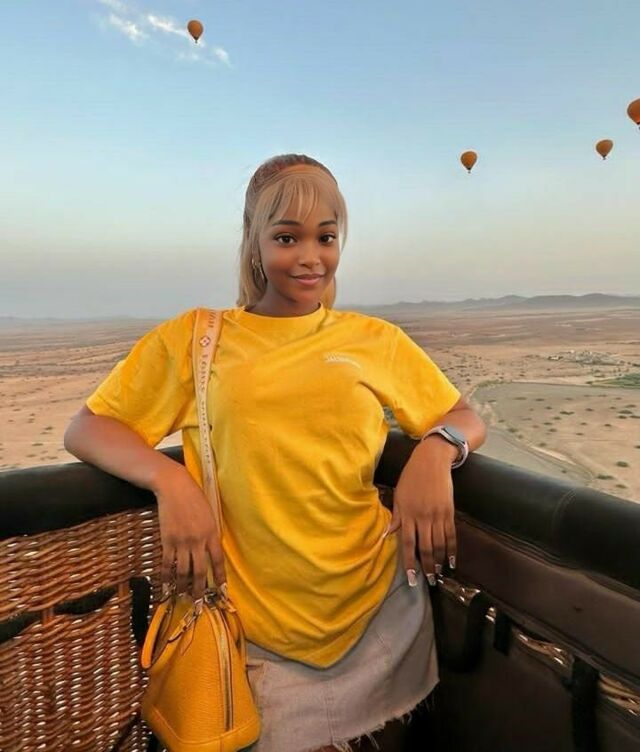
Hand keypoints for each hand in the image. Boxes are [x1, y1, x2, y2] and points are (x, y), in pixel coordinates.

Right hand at [152, 463, 225, 599]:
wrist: (175, 487)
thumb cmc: (194, 497)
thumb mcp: (210, 514)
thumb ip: (210, 533)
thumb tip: (210, 550)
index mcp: (212, 533)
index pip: (218, 560)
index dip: (220, 577)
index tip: (221, 589)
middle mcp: (198, 541)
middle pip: (200, 571)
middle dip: (200, 589)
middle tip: (199, 602)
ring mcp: (182, 542)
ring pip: (183, 571)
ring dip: (183, 586)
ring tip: (183, 597)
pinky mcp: (167, 540)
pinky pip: (167, 563)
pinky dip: (166, 577)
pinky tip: (165, 586)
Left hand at [386, 440, 456, 585]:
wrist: (432, 461)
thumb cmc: (411, 477)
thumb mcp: (399, 495)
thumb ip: (396, 517)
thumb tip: (386, 534)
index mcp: (407, 514)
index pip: (407, 544)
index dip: (409, 562)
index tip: (412, 578)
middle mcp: (422, 517)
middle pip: (425, 548)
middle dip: (427, 567)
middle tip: (429, 580)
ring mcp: (437, 515)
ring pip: (439, 544)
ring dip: (439, 561)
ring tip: (439, 573)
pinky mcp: (449, 512)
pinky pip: (451, 534)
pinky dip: (452, 549)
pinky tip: (451, 561)